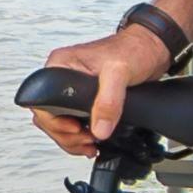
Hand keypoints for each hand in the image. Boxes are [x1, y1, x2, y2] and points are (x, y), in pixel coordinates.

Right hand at [32, 24, 174, 153]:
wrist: (151, 49)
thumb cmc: (133, 49)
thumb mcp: (119, 72)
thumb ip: (108, 100)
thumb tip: (99, 127)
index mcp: (61, 64)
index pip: (42, 101)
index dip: (55, 122)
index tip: (75, 128)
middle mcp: (64, 76)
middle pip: (48, 117)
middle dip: (65, 135)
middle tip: (87, 139)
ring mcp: (74, 89)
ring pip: (60, 123)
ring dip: (72, 139)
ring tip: (91, 144)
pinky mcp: (87, 98)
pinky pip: (75, 122)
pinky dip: (81, 136)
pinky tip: (94, 140)